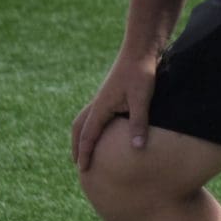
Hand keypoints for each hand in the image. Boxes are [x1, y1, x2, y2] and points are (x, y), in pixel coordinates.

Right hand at [72, 56, 159, 170]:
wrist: (140, 51)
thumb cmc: (141, 74)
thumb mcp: (142, 100)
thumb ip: (138, 123)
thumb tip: (137, 148)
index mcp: (101, 107)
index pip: (88, 135)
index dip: (85, 153)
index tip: (82, 169)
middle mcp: (98, 103)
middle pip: (80, 128)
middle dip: (78, 146)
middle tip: (78, 163)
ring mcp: (104, 97)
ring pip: (85, 119)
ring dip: (83, 135)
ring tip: (85, 147)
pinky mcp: (111, 93)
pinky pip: (95, 113)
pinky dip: (93, 124)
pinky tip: (104, 128)